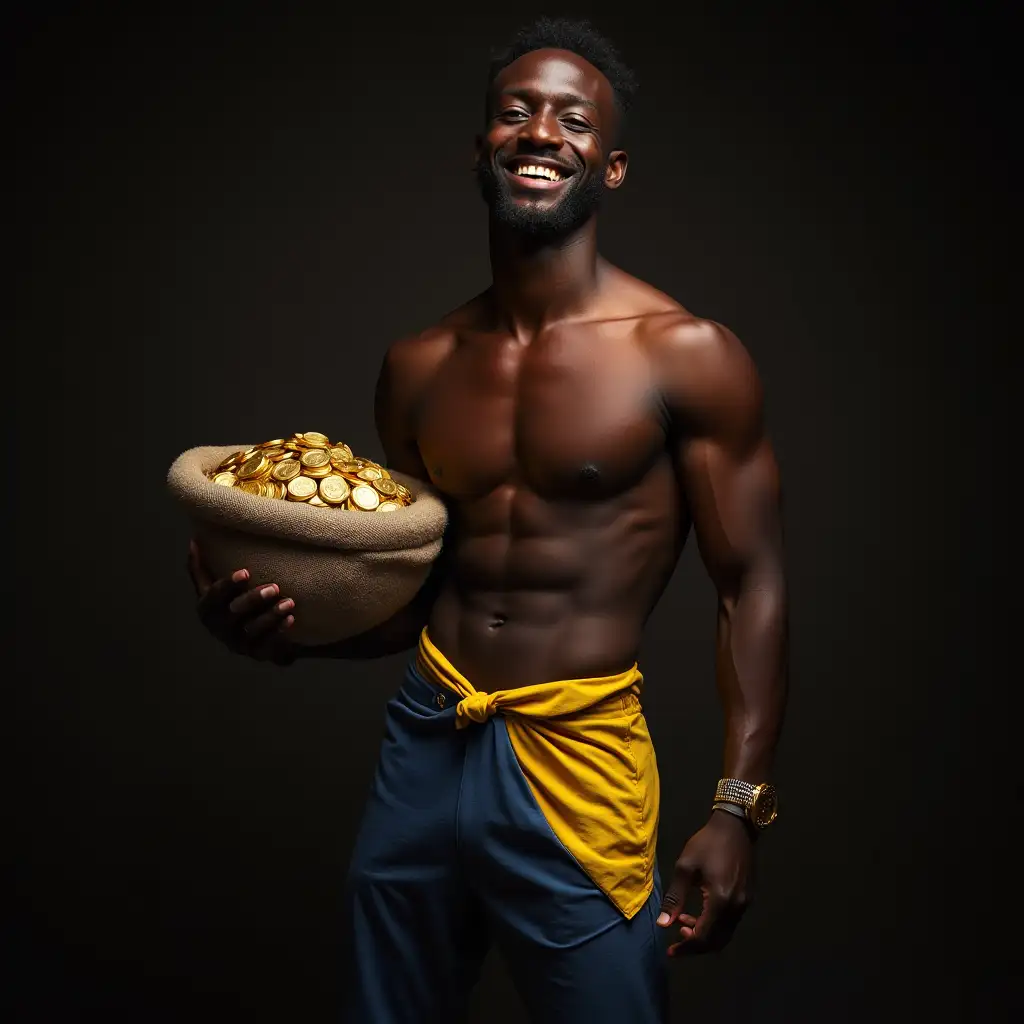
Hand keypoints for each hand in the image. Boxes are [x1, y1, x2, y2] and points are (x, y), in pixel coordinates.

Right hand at [187, 538, 297, 664]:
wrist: (253, 637)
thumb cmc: (232, 605)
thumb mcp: (214, 589)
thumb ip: (202, 569)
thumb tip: (194, 541)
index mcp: (207, 611)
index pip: (213, 598)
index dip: (228, 585)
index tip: (246, 572)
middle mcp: (220, 629)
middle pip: (234, 614)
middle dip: (253, 600)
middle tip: (275, 587)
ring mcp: (239, 644)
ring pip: (253, 630)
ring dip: (271, 616)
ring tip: (289, 602)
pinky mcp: (258, 653)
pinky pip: (268, 645)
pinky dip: (279, 631)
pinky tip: (290, 618)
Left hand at [656, 810, 754, 955]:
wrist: (736, 826)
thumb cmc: (707, 843)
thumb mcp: (685, 867)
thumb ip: (674, 897)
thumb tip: (663, 923)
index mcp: (720, 900)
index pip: (703, 937)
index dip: (686, 947)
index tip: (670, 950)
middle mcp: (736, 907)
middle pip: (716, 941)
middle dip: (694, 945)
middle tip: (675, 940)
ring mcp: (745, 904)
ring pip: (724, 934)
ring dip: (704, 934)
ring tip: (682, 922)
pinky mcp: (747, 898)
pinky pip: (730, 922)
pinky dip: (714, 925)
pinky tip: (699, 913)